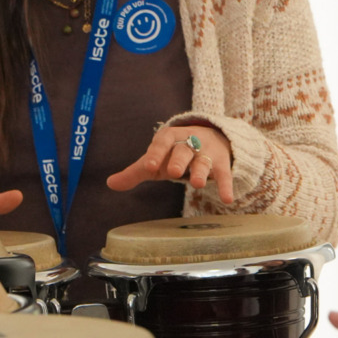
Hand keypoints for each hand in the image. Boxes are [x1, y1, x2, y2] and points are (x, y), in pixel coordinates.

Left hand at [107, 123, 234, 202]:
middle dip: (178, 160)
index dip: (155, 154)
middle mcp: (189, 142)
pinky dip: (226, 186)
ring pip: (203, 161)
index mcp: (170, 138)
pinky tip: (228, 199)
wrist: (211, 138)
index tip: (148, 166)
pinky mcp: (221, 164)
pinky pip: (223, 175)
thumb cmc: (175, 153)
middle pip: (183, 150)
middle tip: (172, 172)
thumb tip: (110, 184)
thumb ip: (135, 172)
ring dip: (200, 172)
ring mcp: (206, 153)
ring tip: (197, 185)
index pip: (162, 143)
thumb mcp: (156, 160)